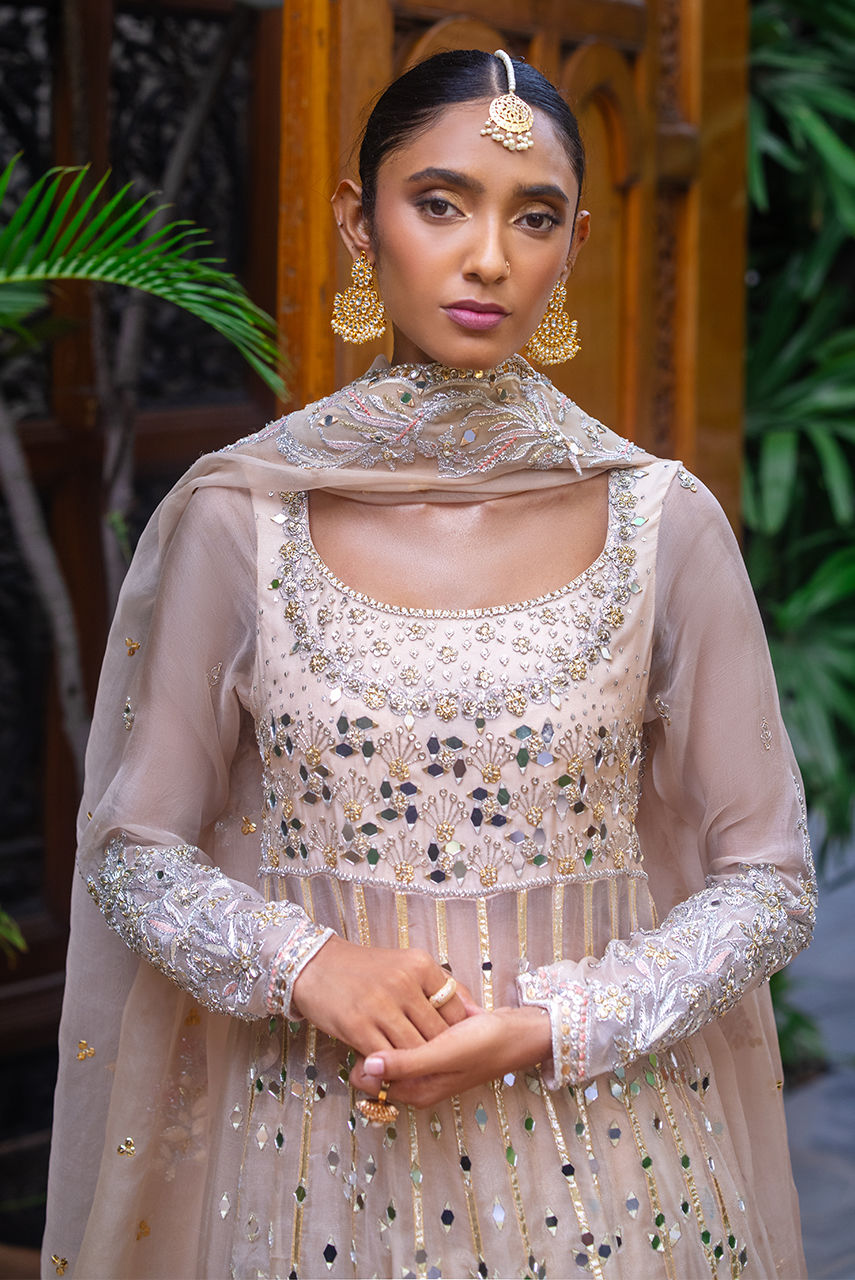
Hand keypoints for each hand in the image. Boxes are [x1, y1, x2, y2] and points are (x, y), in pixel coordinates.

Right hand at [291, 935, 472, 1057]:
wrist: (315, 965)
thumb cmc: (363, 969)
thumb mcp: (404, 964)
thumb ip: (434, 986)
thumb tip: (468, 1011)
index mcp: (420, 965)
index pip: (455, 1009)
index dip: (457, 1032)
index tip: (455, 1044)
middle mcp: (404, 983)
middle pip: (438, 1033)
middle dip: (440, 1053)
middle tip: (440, 1066)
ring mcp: (381, 1005)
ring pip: (415, 1050)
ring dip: (417, 1065)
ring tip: (419, 1073)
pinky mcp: (358, 1026)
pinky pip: (386, 1058)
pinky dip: (392, 1069)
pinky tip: (393, 1070)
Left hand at [348, 1003, 552, 1107]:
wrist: (519, 1031)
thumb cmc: (485, 1045)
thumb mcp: (444, 1054)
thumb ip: (406, 1063)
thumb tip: (365, 1067)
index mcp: (415, 1091)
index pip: (367, 1078)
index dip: (361, 1053)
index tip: (366, 1024)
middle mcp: (417, 1080)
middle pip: (378, 1060)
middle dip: (377, 1034)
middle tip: (383, 1008)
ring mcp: (426, 1062)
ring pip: (393, 1043)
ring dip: (392, 1024)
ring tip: (398, 1002)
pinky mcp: (435, 1044)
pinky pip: (410, 1033)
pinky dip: (408, 1019)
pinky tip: (414, 1000)